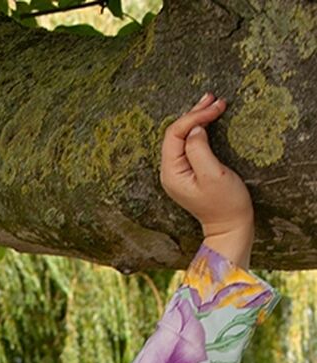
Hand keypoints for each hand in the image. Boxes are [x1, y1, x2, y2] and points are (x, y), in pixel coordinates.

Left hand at [160, 92, 254, 265]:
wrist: (231, 227)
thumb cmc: (225, 203)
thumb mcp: (213, 175)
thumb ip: (199, 150)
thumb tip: (195, 130)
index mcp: (171, 173)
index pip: (175, 134)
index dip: (194, 117)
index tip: (217, 107)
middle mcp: (170, 172)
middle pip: (176, 133)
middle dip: (195, 113)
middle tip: (215, 98)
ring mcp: (178, 173)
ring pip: (182, 137)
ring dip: (197, 119)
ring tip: (213, 103)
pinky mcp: (188, 173)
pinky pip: (188, 145)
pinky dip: (199, 129)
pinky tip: (209, 120)